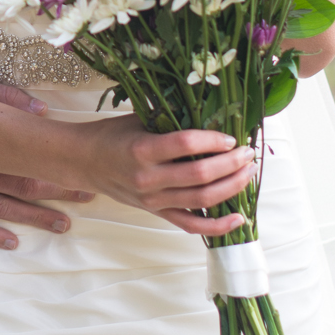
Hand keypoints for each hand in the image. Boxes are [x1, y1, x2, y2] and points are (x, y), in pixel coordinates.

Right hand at [0, 67, 93, 250]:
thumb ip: (2, 98)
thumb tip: (41, 113)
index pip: (24, 160)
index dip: (55, 170)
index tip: (82, 173)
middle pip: (16, 186)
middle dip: (53, 193)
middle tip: (83, 198)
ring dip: (30, 217)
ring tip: (60, 224)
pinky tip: (11, 241)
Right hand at [73, 117, 255, 235]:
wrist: (85, 162)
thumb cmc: (114, 135)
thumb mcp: (139, 118)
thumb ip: (170, 116)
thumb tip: (210, 108)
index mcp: (143, 149)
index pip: (186, 144)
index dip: (213, 140)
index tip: (231, 137)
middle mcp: (148, 178)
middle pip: (200, 175)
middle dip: (232, 164)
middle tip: (249, 153)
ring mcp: (153, 200)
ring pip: (202, 200)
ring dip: (232, 187)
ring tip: (249, 173)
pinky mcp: (157, 213)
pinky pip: (192, 225)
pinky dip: (218, 226)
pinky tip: (239, 218)